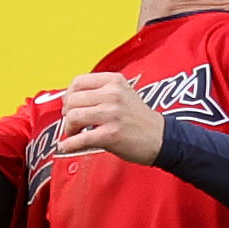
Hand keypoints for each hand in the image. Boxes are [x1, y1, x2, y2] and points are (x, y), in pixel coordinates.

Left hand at [50, 73, 164, 163]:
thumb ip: (100, 93)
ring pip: (73, 116)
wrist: (161, 138)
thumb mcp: (123, 94)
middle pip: (73, 100)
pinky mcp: (111, 134)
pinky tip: (67, 146)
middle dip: (67, 114)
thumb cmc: (140, 119)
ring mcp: (112, 114)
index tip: (70, 105)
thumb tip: (70, 100)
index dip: (69, 95)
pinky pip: (80, 138)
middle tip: (72, 123)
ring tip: (74, 134)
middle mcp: (113, 95)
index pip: (78, 81)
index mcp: (114, 81)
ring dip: (68, 128)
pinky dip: (69, 144)